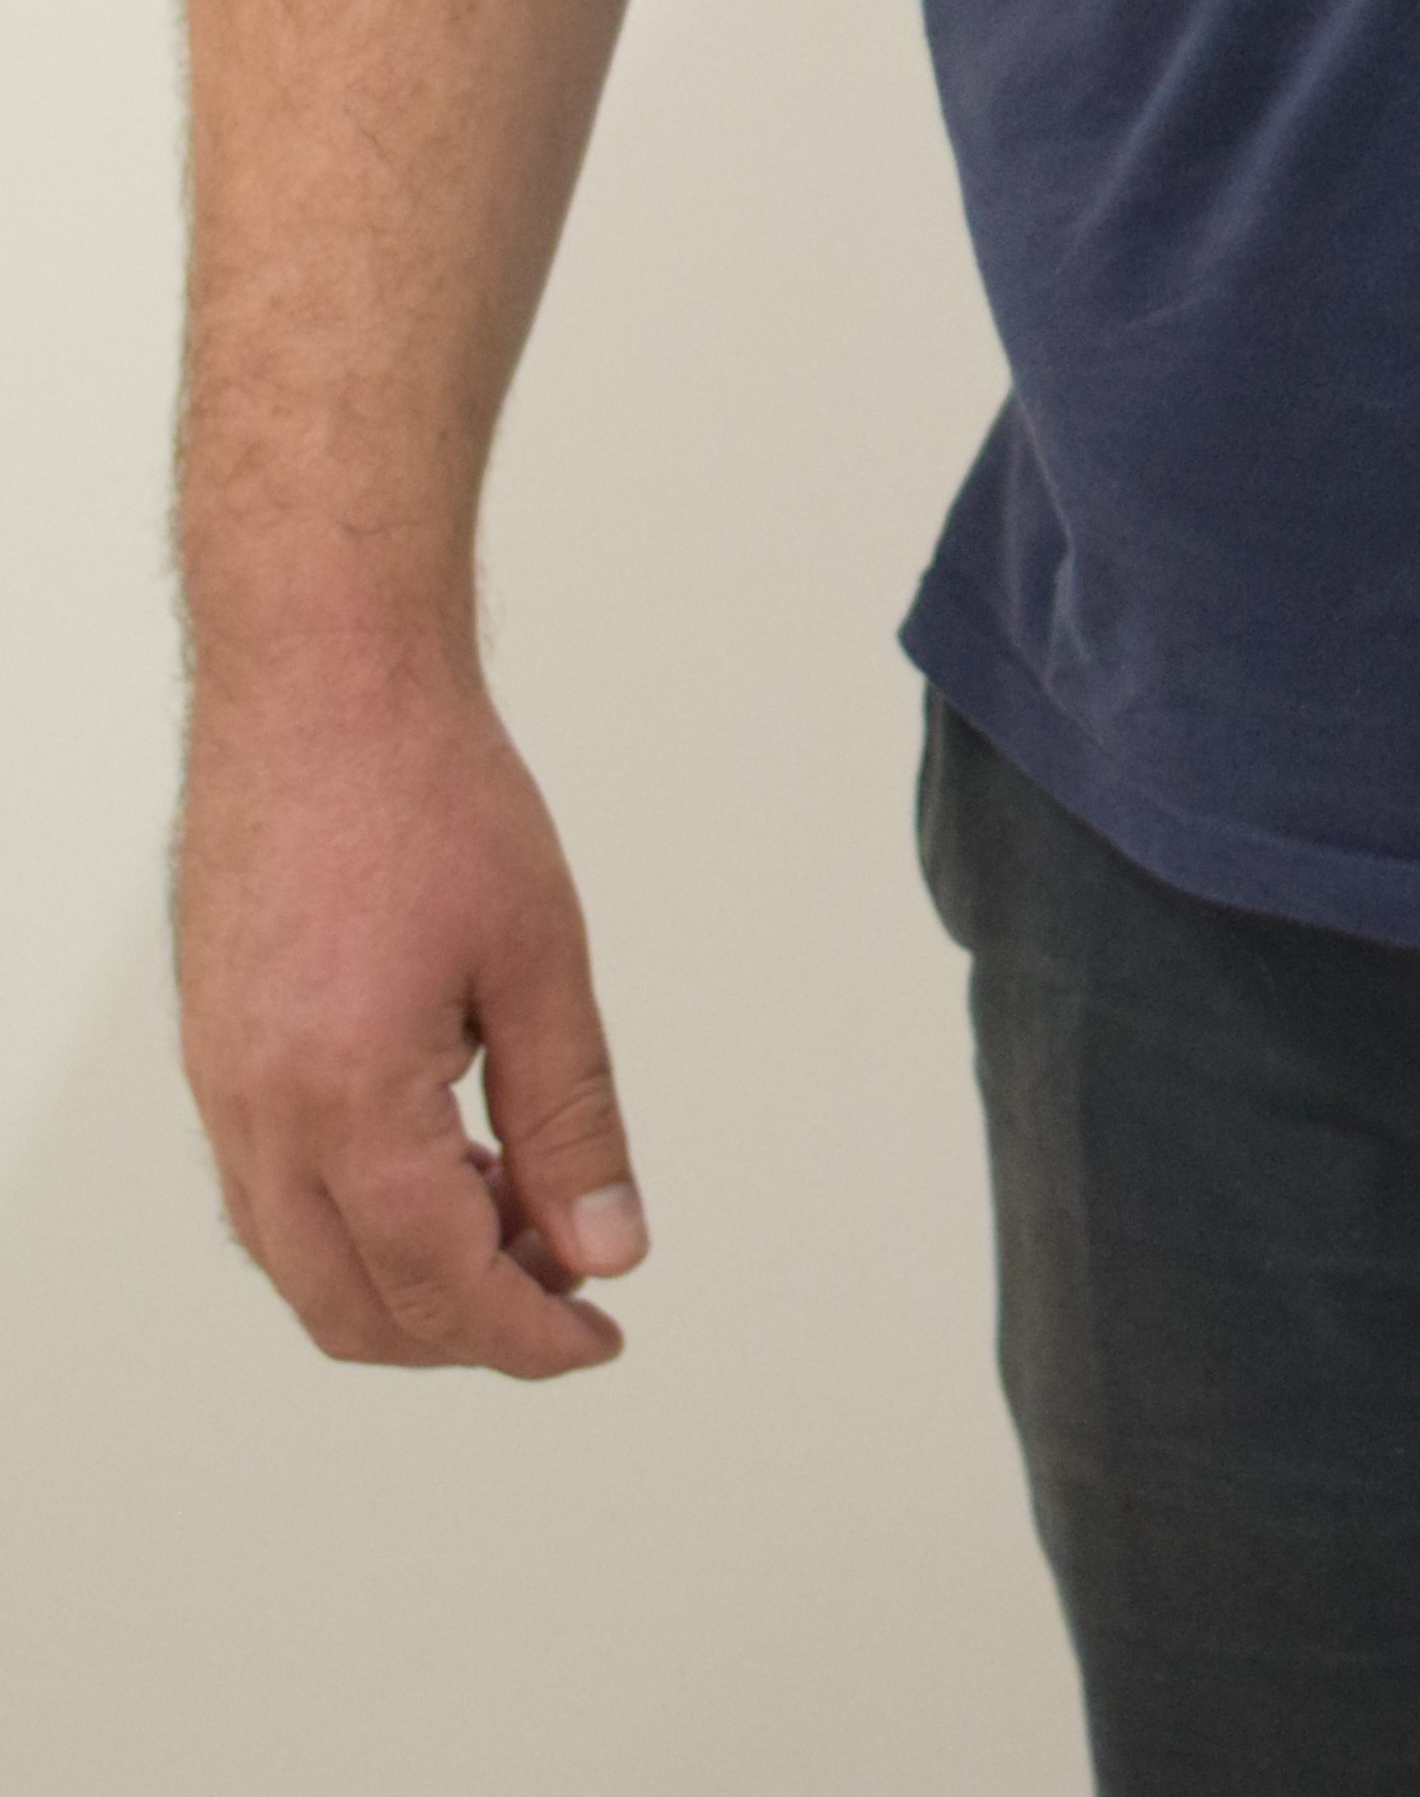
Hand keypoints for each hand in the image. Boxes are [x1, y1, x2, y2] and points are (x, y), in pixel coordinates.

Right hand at [176, 656, 649, 1378]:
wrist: (321, 681)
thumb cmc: (429, 791)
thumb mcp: (539, 959)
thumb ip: (572, 1120)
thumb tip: (606, 1249)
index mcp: (345, 1101)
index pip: (437, 1288)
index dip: (527, 1337)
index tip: (598, 1338)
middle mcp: (260, 1114)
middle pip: (352, 1307)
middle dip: (466, 1332)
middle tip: (570, 1290)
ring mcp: (221, 1088)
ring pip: (302, 1262)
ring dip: (408, 1279)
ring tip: (522, 1215)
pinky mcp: (214, 1052)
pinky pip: (272, 1195)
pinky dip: (358, 1219)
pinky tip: (446, 1164)